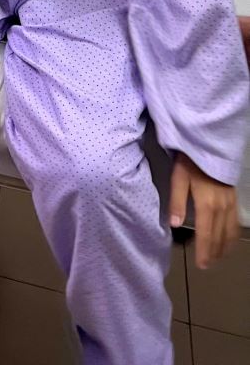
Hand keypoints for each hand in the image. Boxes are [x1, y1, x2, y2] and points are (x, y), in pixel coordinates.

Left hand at [169, 153, 238, 269]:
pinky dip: (233, 234)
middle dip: (214, 252)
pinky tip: (230, 239)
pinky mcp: (234, 198)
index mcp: (206, 204)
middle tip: (208, 265)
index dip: (204, 251)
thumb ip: (177, 201)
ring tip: (218, 257)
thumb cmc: (190, 161)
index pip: (205, 234)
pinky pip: (236, 221)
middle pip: (219, 236)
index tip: (201, 264)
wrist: (210, 145)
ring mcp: (230, 203)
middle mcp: (221, 207)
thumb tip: (174, 225)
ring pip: (230, 231)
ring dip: (224, 246)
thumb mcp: (178, 178)